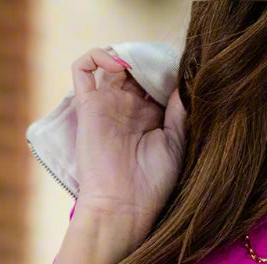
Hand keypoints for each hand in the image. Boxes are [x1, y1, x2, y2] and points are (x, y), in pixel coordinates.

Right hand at [72, 46, 186, 236]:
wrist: (122, 205)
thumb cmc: (153, 183)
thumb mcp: (175, 145)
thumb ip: (179, 114)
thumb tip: (184, 84)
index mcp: (151, 119)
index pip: (156, 84)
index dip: (166, 72)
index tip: (182, 69)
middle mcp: (129, 109)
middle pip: (136, 71)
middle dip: (148, 61)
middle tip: (162, 60)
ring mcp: (108, 105)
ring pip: (112, 64)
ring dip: (125, 55)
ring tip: (139, 62)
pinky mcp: (88, 106)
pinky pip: (83, 70)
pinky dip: (96, 56)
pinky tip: (118, 64)